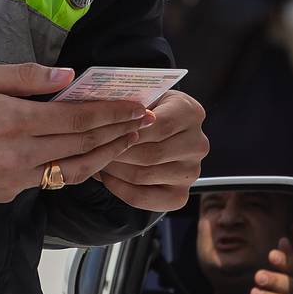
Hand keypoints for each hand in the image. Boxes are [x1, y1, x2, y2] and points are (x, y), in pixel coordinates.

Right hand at [0, 63, 152, 201]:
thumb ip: (26, 77)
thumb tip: (68, 77)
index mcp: (13, 121)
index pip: (77, 118)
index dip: (111, 113)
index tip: (137, 106)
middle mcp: (18, 155)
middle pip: (82, 146)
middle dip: (118, 133)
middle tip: (145, 122)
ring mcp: (13, 180)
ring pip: (72, 171)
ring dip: (105, 157)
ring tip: (127, 143)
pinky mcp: (5, 195)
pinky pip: (48, 182)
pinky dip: (74, 169)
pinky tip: (88, 158)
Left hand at [95, 90, 207, 211]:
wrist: (164, 130)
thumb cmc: (150, 110)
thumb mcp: (146, 96)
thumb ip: (132, 102)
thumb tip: (106, 111)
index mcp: (192, 113)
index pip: (159, 126)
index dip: (129, 130)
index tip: (105, 129)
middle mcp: (198, 144)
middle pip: (151, 154)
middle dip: (118, 152)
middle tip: (95, 148)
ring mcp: (192, 172)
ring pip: (144, 175)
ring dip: (116, 170)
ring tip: (98, 159)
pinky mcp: (180, 195)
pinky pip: (144, 198)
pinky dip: (120, 189)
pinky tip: (108, 177)